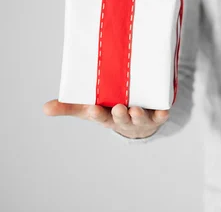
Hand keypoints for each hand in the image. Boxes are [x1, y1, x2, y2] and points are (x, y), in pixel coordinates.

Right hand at [43, 100, 168, 138]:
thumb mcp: (90, 110)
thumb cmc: (111, 112)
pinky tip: (164, 111)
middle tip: (119, 108)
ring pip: (140, 118)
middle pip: (121, 118)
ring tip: (135, 109)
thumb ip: (69, 107)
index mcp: (107, 117)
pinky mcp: (157, 116)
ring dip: (138, 115)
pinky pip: (161, 116)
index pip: (100, 117)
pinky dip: (162, 114)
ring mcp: (141, 118)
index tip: (93, 108)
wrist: (138, 124)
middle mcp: (124, 119)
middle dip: (120, 115)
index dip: (97, 114)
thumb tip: (44, 108)